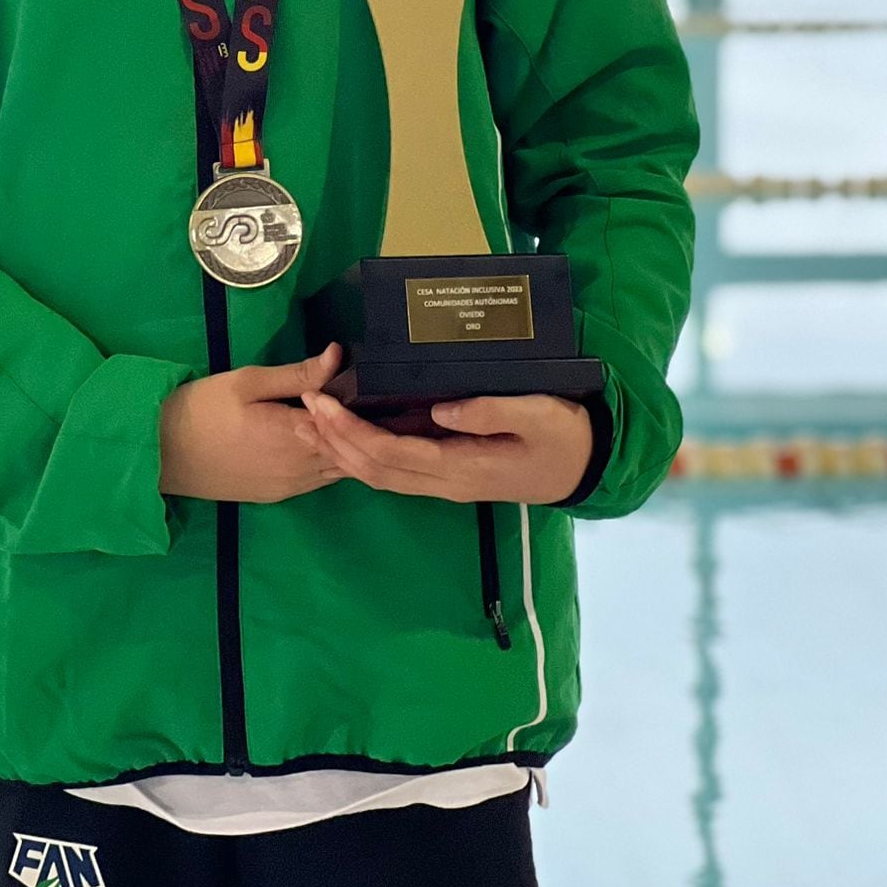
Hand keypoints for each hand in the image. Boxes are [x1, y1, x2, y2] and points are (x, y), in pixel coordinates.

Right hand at [159, 342, 347, 503]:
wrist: (162, 452)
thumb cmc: (203, 408)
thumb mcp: (248, 382)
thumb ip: (298, 374)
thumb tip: (339, 355)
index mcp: (295, 436)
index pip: (346, 422)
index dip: (357, 401)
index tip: (359, 379)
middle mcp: (300, 468)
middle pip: (348, 450)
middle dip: (355, 425)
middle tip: (356, 397)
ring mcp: (290, 487)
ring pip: (338, 469)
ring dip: (345, 446)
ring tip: (343, 418)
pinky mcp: (277, 496)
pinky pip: (318, 481)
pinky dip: (329, 462)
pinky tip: (323, 441)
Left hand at [300, 389, 593, 503]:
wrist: (583, 467)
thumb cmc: (562, 436)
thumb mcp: (538, 416)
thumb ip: (490, 412)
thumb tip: (439, 410)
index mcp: (461, 468)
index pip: (392, 454)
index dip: (352, 432)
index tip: (322, 404)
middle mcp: (444, 481)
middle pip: (375, 469)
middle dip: (334, 439)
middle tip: (303, 404)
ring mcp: (444, 481)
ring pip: (380, 472)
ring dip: (343, 448)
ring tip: (314, 416)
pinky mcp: (447, 472)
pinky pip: (396, 467)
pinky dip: (364, 451)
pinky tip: (349, 429)